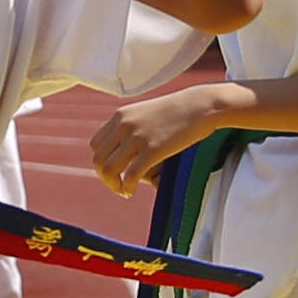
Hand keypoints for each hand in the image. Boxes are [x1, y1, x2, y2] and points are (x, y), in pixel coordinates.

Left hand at [88, 83, 238, 193]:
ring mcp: (137, 137)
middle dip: (105, 177)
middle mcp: (124, 125)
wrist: (201, 105)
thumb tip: (124, 141)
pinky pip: (130, 175)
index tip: (114, 172)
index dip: (101, 162)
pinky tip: (131, 192)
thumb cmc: (178, 111)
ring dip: (113, 185)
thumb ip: (132, 125)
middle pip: (99, 159)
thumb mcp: (147, 113)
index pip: (96, 145)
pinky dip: (127, 188)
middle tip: (117, 186)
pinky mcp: (153, 149)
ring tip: (124, 191)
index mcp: (120, 116)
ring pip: (109, 169)